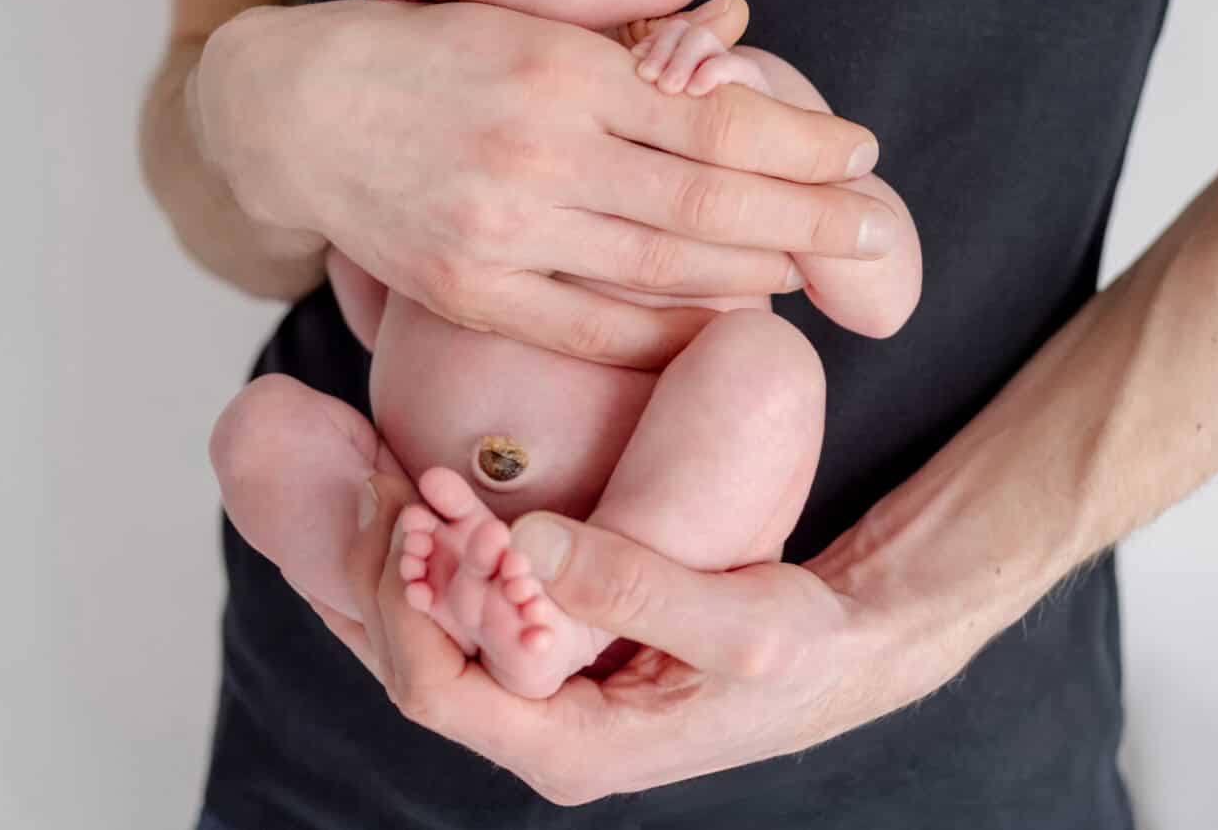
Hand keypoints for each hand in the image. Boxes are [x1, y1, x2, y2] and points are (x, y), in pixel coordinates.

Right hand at [191, 0, 893, 368]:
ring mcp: (503, 230)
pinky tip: (723, 317)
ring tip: (811, 266)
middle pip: (709, 198)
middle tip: (873, 224)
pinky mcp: (470, 292)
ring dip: (754, 271)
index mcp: (562, 68)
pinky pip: (594, 326)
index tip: (858, 150)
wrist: (294, 110)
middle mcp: (539, 150)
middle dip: (807, 214)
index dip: (798, 140)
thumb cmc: (423, 55)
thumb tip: (731, 70)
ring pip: (662, 265)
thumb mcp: (525, 24)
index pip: (714, 115)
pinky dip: (668, 327)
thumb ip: (623, 60)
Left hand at [308, 472, 963, 804]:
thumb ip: (635, 585)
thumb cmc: (803, 648)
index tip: (413, 516)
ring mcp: (538, 699)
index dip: (403, 605)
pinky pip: (463, 613)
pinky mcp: (548, 658)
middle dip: (381, 572)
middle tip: (375, 472)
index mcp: (571, 749)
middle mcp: (539, 735)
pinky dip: (435, 555)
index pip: (435, 693)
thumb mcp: (741, 622)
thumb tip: (524, 544)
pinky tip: (415, 489)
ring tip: (377, 468)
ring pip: (427, 637)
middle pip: (410, 663)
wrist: (842, 651)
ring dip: (399, 559)